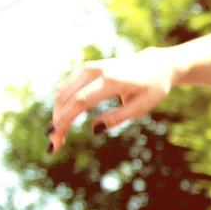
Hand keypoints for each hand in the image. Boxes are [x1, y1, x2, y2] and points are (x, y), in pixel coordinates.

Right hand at [49, 48, 176, 151]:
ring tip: (59, 136)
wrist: (156, 65)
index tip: (56, 137)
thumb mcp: (142, 107)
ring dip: (57, 114)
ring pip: (63, 92)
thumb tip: (95, 130)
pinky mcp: (86, 69)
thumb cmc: (152, 89)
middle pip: (67, 97)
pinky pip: (67, 88)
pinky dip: (61, 105)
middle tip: (55, 145)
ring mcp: (89, 67)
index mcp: (111, 80)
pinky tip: (62, 121)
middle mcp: (96, 70)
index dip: (66, 119)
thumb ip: (118, 117)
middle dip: (58, 122)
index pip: (81, 101)